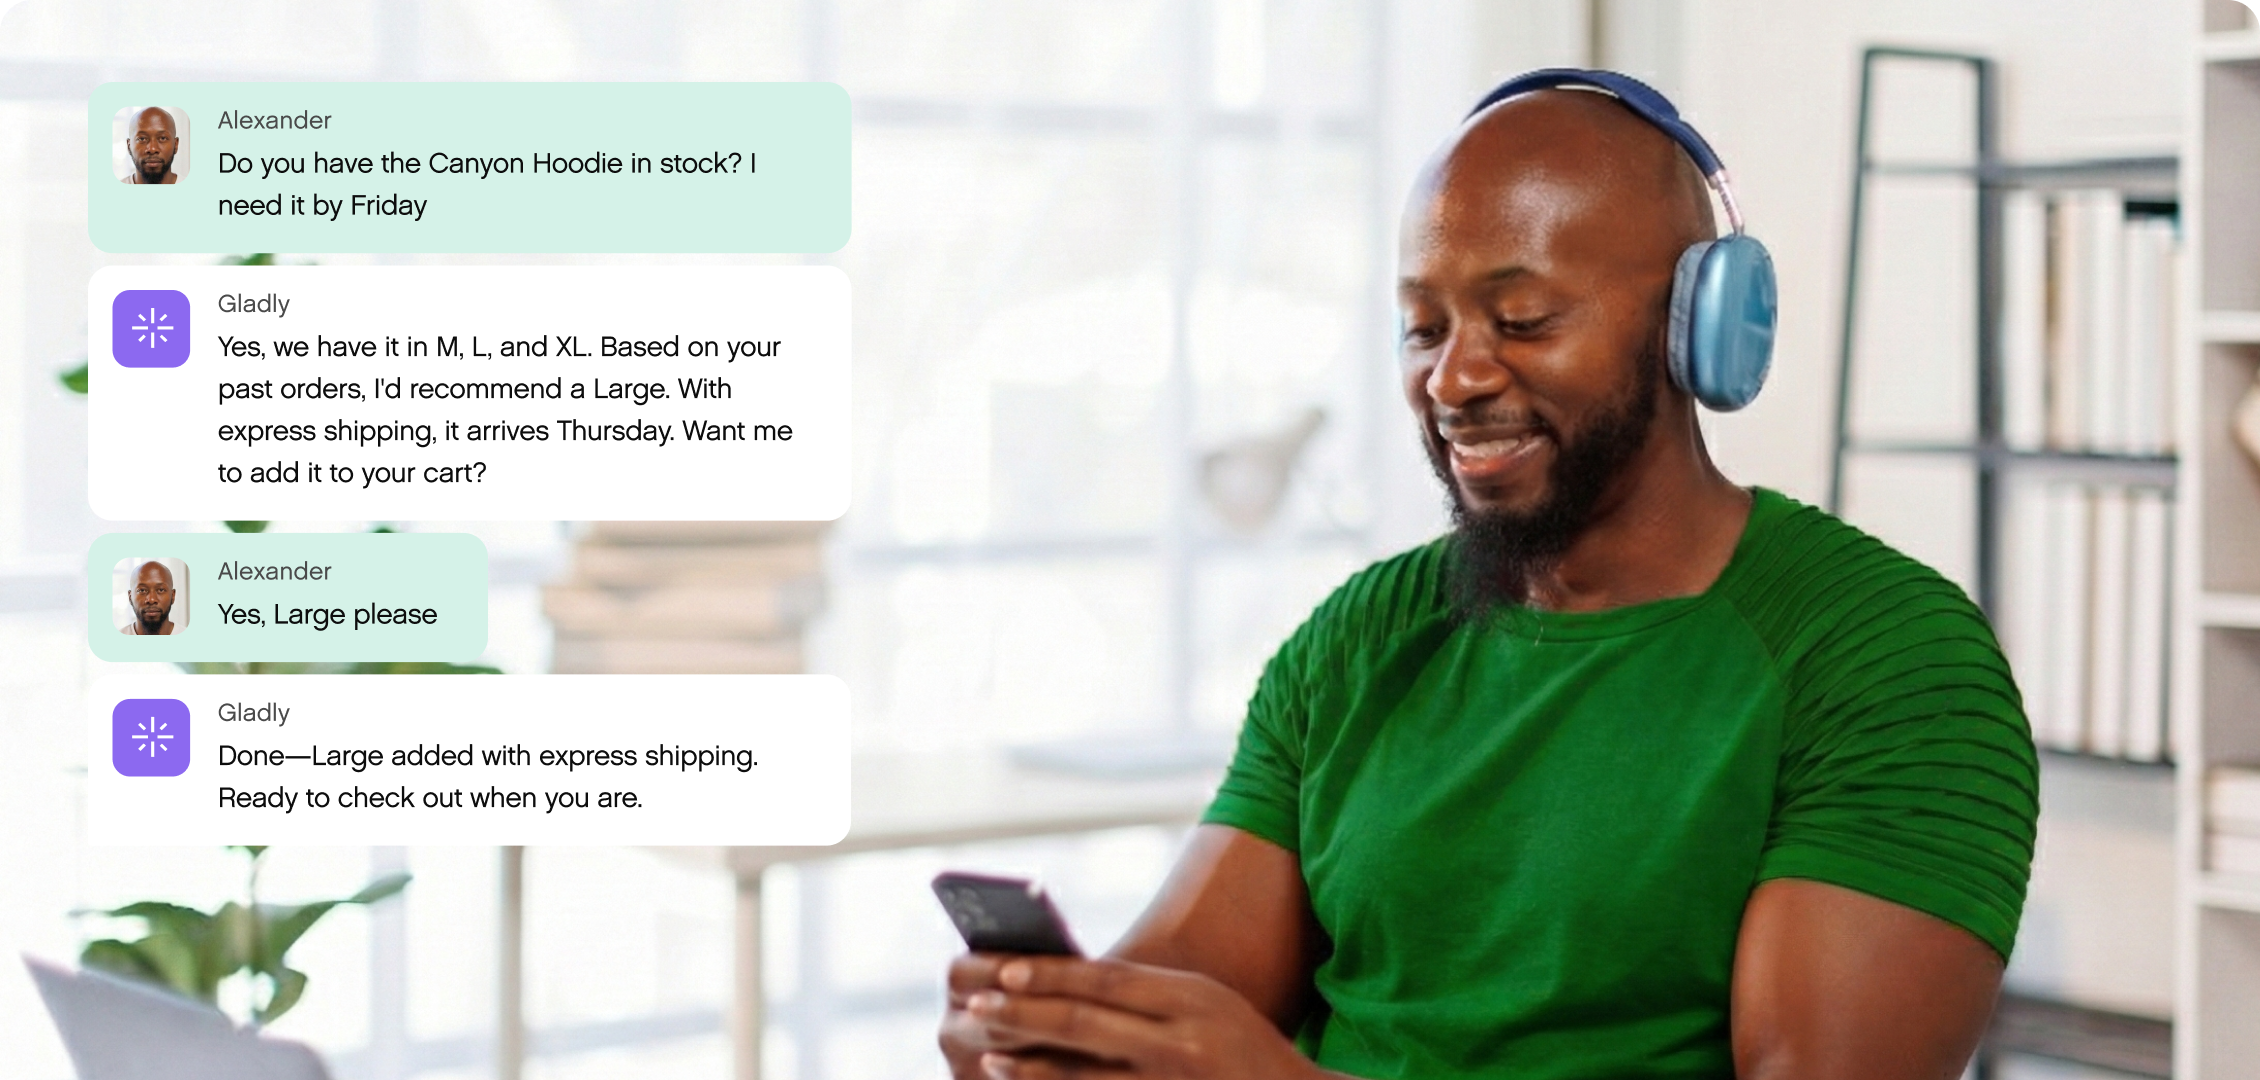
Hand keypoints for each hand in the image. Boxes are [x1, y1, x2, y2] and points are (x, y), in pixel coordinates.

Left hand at [939, 953, 1321, 1079]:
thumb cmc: (1243, 1046)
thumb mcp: (1208, 1003)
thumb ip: (1147, 993)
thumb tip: (1067, 979)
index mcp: (1193, 998)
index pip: (1108, 979)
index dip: (1052, 974)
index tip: (1006, 969)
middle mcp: (1182, 1042)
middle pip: (1086, 1024)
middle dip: (1025, 1015)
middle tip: (978, 1007)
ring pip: (1084, 1075)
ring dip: (1029, 1064)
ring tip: (989, 1052)